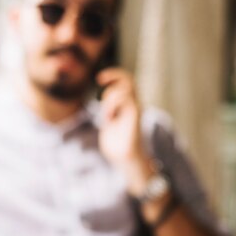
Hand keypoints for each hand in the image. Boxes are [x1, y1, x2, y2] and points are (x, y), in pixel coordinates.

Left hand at [97, 68, 153, 192]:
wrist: (125, 159)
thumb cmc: (117, 144)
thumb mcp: (110, 123)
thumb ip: (109, 112)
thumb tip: (104, 106)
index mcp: (128, 104)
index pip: (126, 81)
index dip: (114, 75)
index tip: (99, 78)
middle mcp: (134, 105)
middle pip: (129, 80)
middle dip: (114, 76)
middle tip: (100, 81)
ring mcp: (135, 111)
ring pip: (127, 88)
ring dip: (111, 98)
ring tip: (106, 115)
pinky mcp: (135, 119)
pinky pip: (128, 101)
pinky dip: (113, 105)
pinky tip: (109, 119)